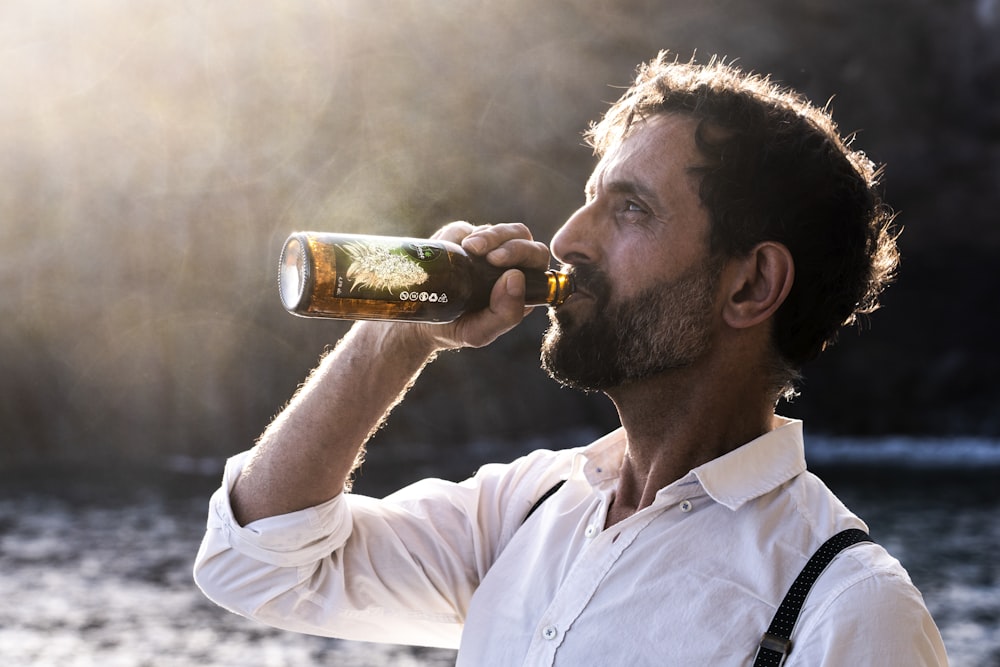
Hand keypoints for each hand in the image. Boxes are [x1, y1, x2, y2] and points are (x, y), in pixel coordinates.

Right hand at [419, 221, 551, 349]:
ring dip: (483, 235)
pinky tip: (449, 250)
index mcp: (521, 286)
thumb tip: (515, 277)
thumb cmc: (456, 328)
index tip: (495, 260)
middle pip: (521, 235)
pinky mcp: (462, 241)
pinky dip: (457, 236)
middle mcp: (508, 264)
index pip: (536, 258)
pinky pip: (464, 229)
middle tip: (478, 250)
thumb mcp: (479, 332)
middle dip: (501, 238)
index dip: (522, 252)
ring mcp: (486, 250)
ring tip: (466, 248)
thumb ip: (505, 314)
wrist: (419, 321)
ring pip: (498, 229)